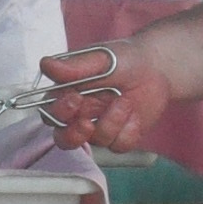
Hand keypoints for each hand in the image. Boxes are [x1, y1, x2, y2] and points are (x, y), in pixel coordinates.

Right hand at [40, 44, 172, 154]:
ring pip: (96, 141)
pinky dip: (129, 131)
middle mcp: (81, 114)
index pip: (51, 112)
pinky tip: (135, 114)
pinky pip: (119, 145)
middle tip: (87, 122)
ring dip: (111, 123)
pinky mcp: (120, 137)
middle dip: (74, 135)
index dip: (59, 112)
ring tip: (125, 101)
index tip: (75, 99)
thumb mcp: (101, 59)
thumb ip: (74, 66)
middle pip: (64, 138)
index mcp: (69, 94)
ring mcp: (101, 127)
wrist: (157, 67)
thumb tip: (45, 65)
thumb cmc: (125, 58)